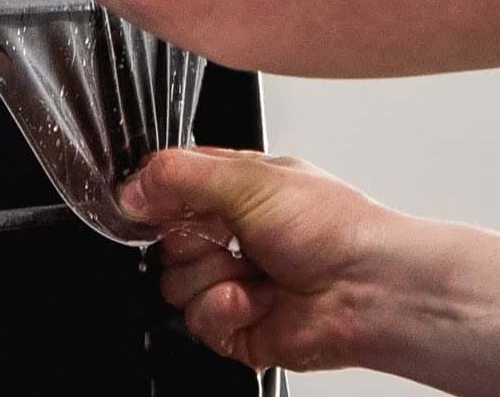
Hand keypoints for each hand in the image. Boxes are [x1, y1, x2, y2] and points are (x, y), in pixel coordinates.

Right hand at [122, 146, 398, 375]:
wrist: (370, 289)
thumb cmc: (333, 228)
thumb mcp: (249, 178)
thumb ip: (179, 175)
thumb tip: (129, 188)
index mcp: (232, 191)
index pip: (167, 190)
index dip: (159, 198)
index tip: (163, 202)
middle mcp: (230, 236)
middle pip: (165, 242)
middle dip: (193, 243)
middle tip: (229, 237)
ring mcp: (234, 282)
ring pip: (176, 285)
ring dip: (213, 278)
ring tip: (254, 271)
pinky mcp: (238, 325)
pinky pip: (198, 322)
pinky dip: (225, 310)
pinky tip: (257, 299)